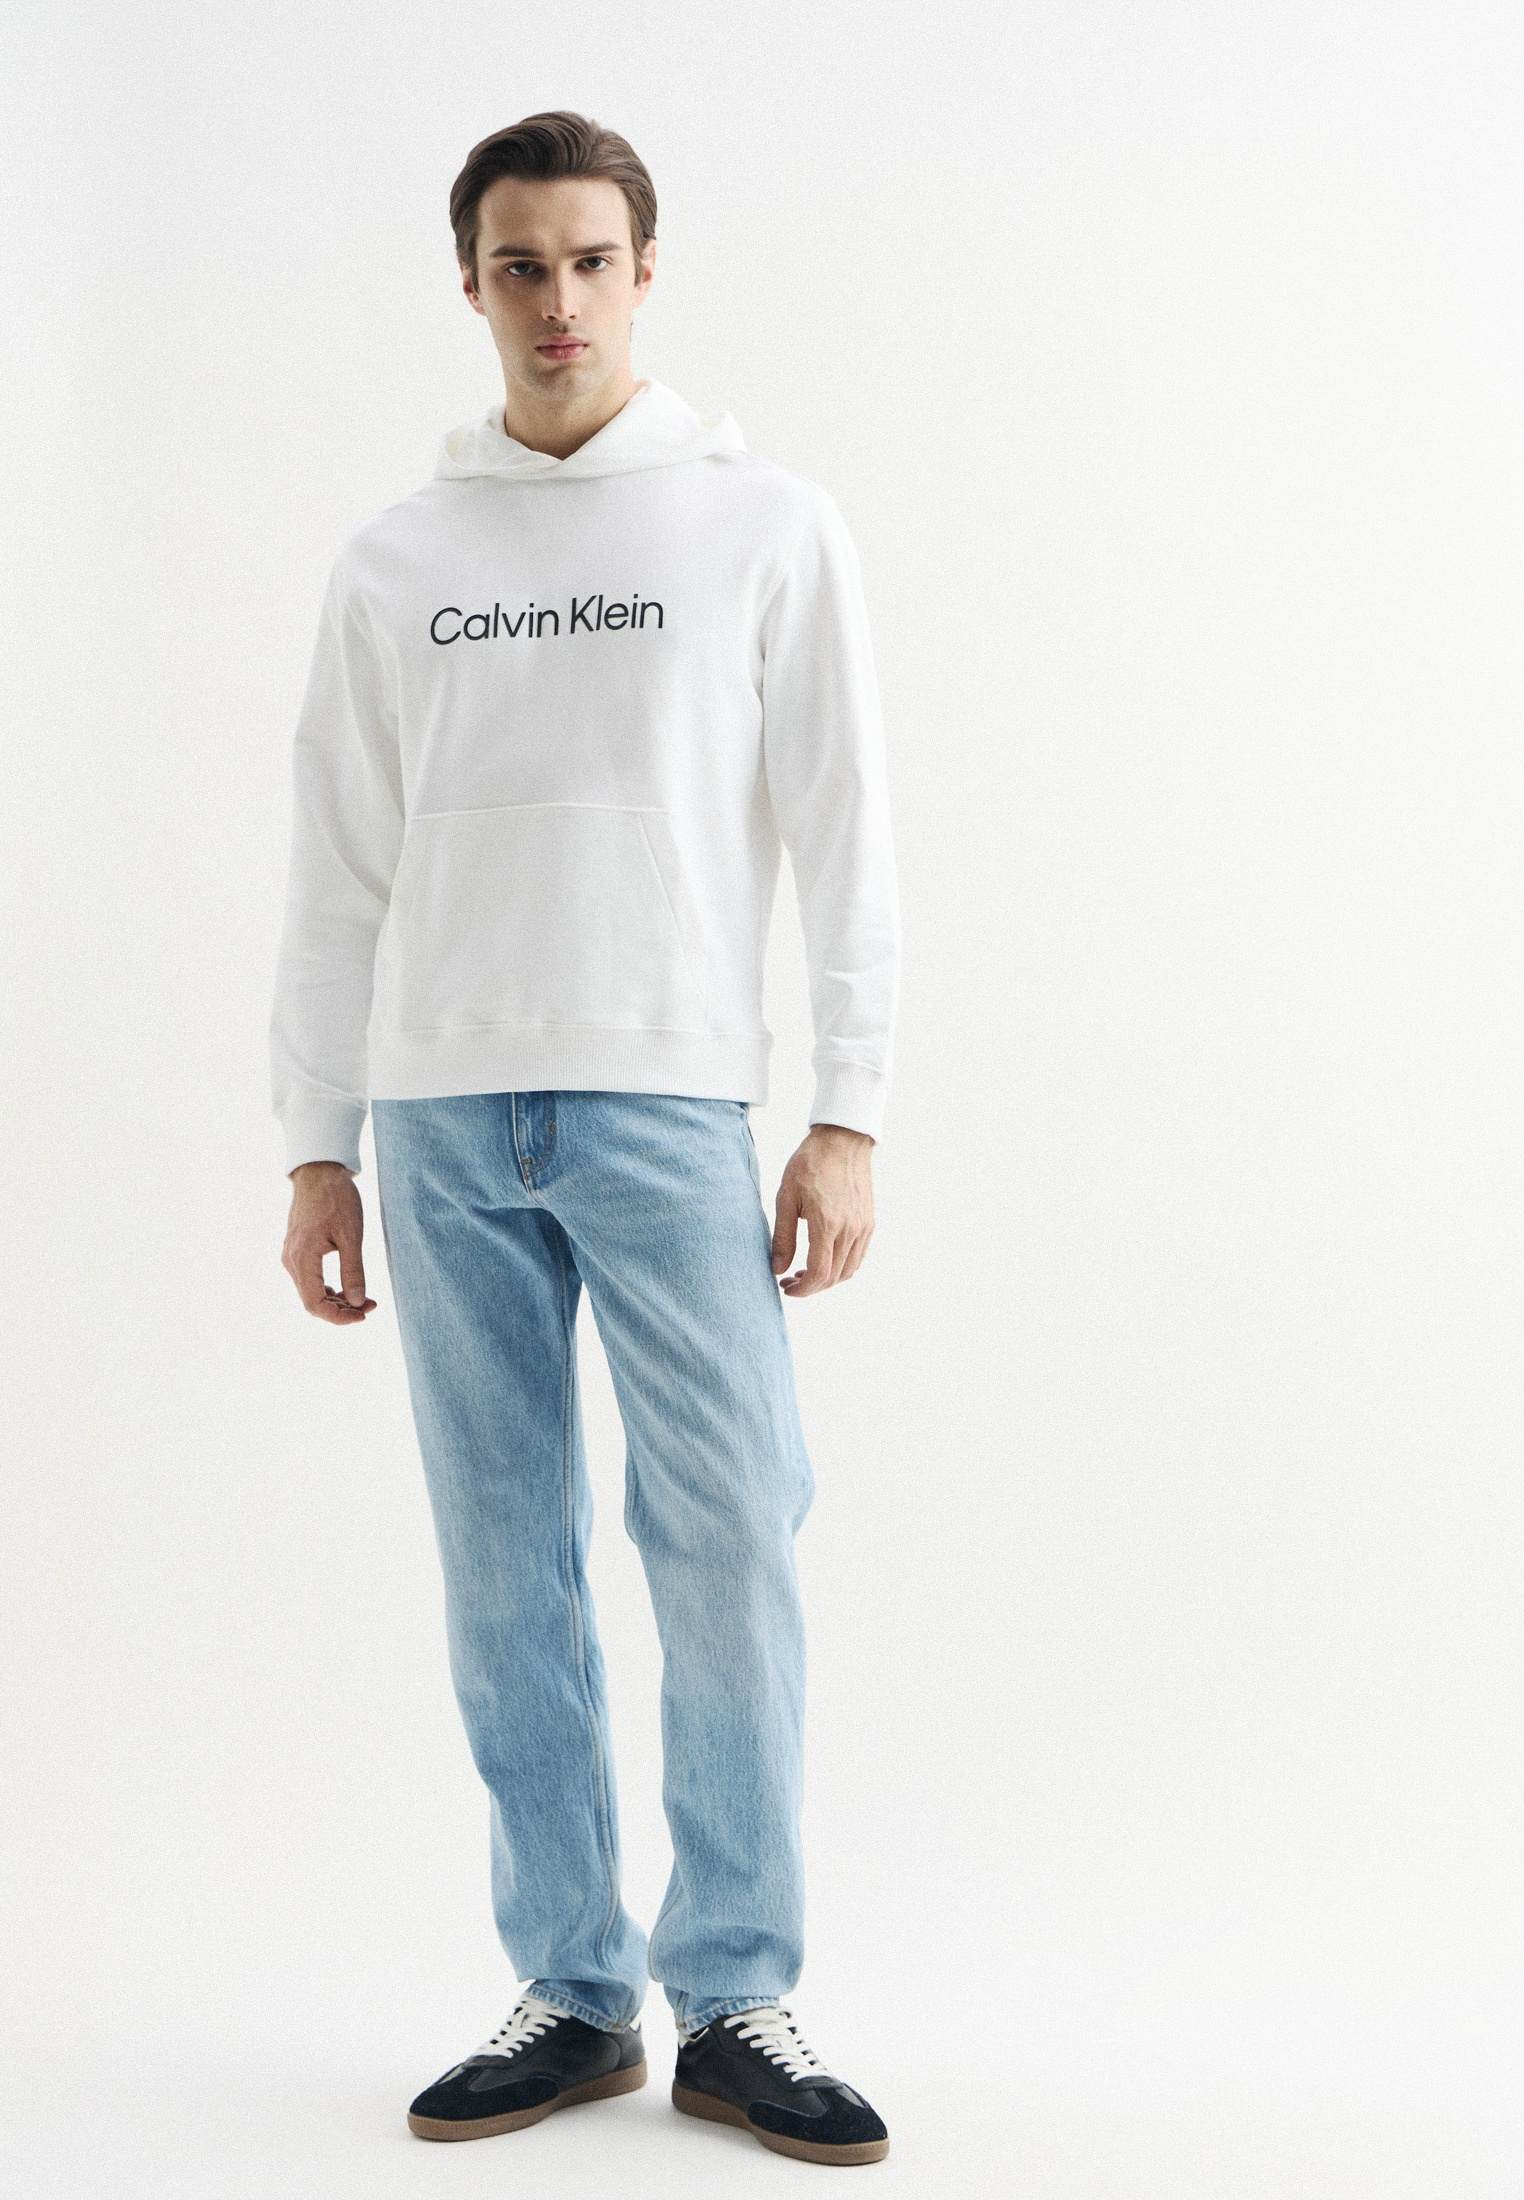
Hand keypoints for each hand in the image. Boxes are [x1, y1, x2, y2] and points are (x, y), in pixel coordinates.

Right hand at [282, 1161, 377, 1322]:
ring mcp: (292, 1256)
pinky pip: (310, 1279)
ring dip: (336, 1300)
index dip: (338, 1317)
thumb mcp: (351, 1235)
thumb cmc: (336, 1199)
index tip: (363, 1314)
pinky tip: (348, 1287)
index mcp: (303, 1258)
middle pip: (312, 1301)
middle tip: (371, 1306)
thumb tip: (357, 1302)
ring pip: (311, 1292)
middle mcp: (292, 1261)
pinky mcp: (297, 1250)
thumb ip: (353, 1271)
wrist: (319, 1172)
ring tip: (364, 1298)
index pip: (314, 1304)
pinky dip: (328, 1288)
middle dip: (341, 1310)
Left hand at [769, 1123, 876, 1294]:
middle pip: (833, 1277)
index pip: (819, 1274)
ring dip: (827, 1279)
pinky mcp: (869, 1222)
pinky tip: (824, 1258)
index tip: (786, 1288)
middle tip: (789, 1281)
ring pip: (848, 1271)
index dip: (802, 1290)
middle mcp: (850, 1230)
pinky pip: (858, 1257)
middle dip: (810, 1287)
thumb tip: (777, 1269)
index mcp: (827, 1224)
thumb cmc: (810, 1164)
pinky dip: (842, 1267)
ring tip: (805, 1272)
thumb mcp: (786, 1198)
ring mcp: (863, 1227)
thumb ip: (783, 1237)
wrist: (842, 1140)